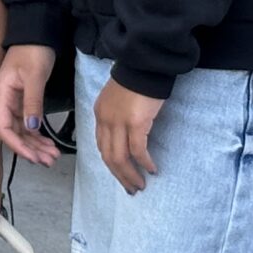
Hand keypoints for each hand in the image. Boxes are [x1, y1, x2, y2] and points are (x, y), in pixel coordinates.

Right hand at [0, 44, 60, 166]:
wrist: (36, 35)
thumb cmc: (33, 52)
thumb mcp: (34, 76)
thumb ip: (32, 102)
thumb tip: (32, 128)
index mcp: (1, 95)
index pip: (3, 127)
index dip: (17, 145)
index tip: (33, 157)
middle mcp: (4, 102)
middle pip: (13, 133)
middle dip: (30, 149)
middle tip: (49, 161)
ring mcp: (13, 103)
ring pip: (22, 131)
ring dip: (36, 145)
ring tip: (53, 156)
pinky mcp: (23, 102)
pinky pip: (29, 124)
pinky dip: (39, 135)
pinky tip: (49, 144)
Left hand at [95, 80, 164, 194]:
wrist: (144, 64)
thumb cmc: (136, 80)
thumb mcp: (118, 99)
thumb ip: (118, 116)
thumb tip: (128, 135)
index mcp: (100, 114)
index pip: (101, 145)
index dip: (111, 163)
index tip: (121, 174)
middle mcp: (105, 120)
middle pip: (108, 156)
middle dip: (119, 175)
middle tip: (131, 188)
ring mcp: (119, 122)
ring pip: (119, 157)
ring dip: (130, 174)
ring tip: (140, 185)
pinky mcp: (135, 123)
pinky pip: (137, 150)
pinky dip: (144, 162)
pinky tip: (152, 169)